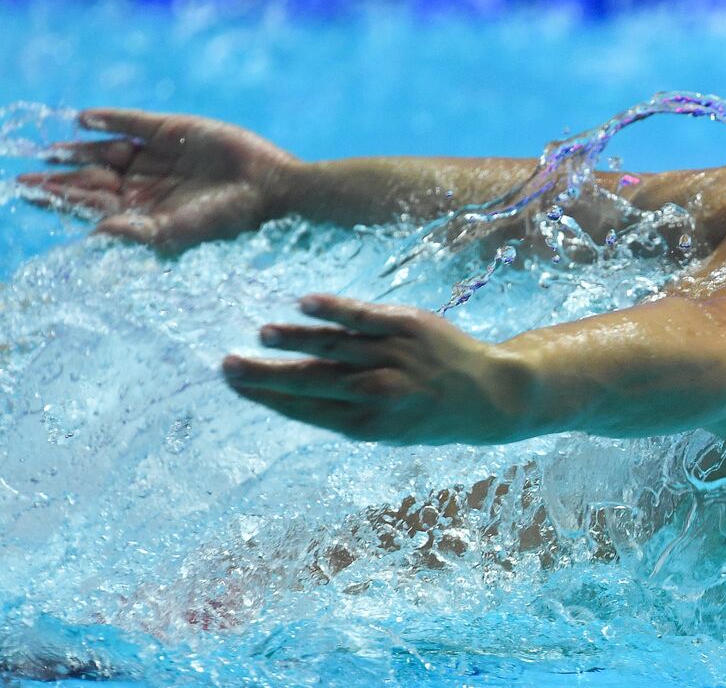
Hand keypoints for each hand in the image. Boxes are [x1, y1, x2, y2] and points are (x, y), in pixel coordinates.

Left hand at [17, 108, 300, 252]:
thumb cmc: (229, 219)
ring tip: (46, 151)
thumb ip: (136, 232)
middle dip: (59, 177)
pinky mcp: (174, 130)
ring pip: (107, 150)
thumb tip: (92, 233)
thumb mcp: (179, 232)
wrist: (271, 187)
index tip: (26, 193)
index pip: (93, 204)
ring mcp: (159, 155)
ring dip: (76, 149)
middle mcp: (147, 184)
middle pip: (93, 178)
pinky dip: (108, 120)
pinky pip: (133, 123)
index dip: (60, 198)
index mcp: (145, 212)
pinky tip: (83, 118)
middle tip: (23, 176)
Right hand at [222, 294, 535, 445]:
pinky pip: (365, 316)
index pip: (307, 410)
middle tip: (228, 366)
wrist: (489, 394)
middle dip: (269, 375)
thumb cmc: (425, 413)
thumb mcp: (384, 430)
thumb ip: (339, 413)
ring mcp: (395, 357)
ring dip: (296, 340)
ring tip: (262, 335)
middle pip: (315, 382)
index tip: (235, 386)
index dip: (269, 398)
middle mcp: (381, 392)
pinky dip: (335, 309)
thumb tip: (284, 396)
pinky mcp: (408, 326)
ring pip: (336, 347)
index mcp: (368, 425)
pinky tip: (305, 303)